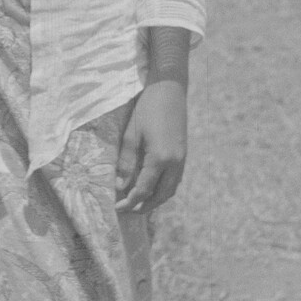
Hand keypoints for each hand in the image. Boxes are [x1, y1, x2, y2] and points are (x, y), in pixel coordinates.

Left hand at [115, 82, 185, 215]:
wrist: (170, 90)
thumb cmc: (147, 109)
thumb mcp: (131, 135)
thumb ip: (126, 162)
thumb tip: (120, 185)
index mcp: (161, 159)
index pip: (143, 190)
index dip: (129, 201)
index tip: (117, 208)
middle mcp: (175, 163)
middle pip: (161, 196)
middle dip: (144, 206)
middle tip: (127, 210)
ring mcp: (182, 160)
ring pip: (170, 190)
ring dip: (155, 199)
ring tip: (139, 203)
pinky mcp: (183, 155)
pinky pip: (174, 180)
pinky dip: (163, 189)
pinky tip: (152, 187)